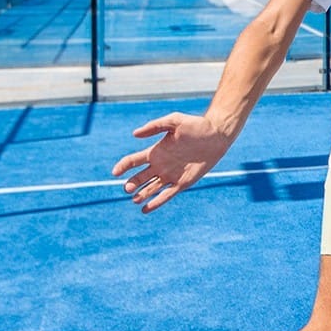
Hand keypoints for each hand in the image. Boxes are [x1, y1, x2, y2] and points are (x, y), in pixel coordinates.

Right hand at [111, 113, 230, 213]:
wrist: (216, 135)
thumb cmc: (195, 125)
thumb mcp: (173, 121)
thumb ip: (154, 126)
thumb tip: (135, 134)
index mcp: (155, 151)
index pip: (133, 161)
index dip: (123, 166)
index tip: (115, 172)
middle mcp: (160, 165)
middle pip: (140, 177)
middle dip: (132, 184)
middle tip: (128, 188)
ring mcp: (171, 175)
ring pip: (151, 188)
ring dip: (142, 194)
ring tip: (135, 200)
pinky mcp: (183, 183)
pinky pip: (166, 194)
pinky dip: (156, 202)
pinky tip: (145, 209)